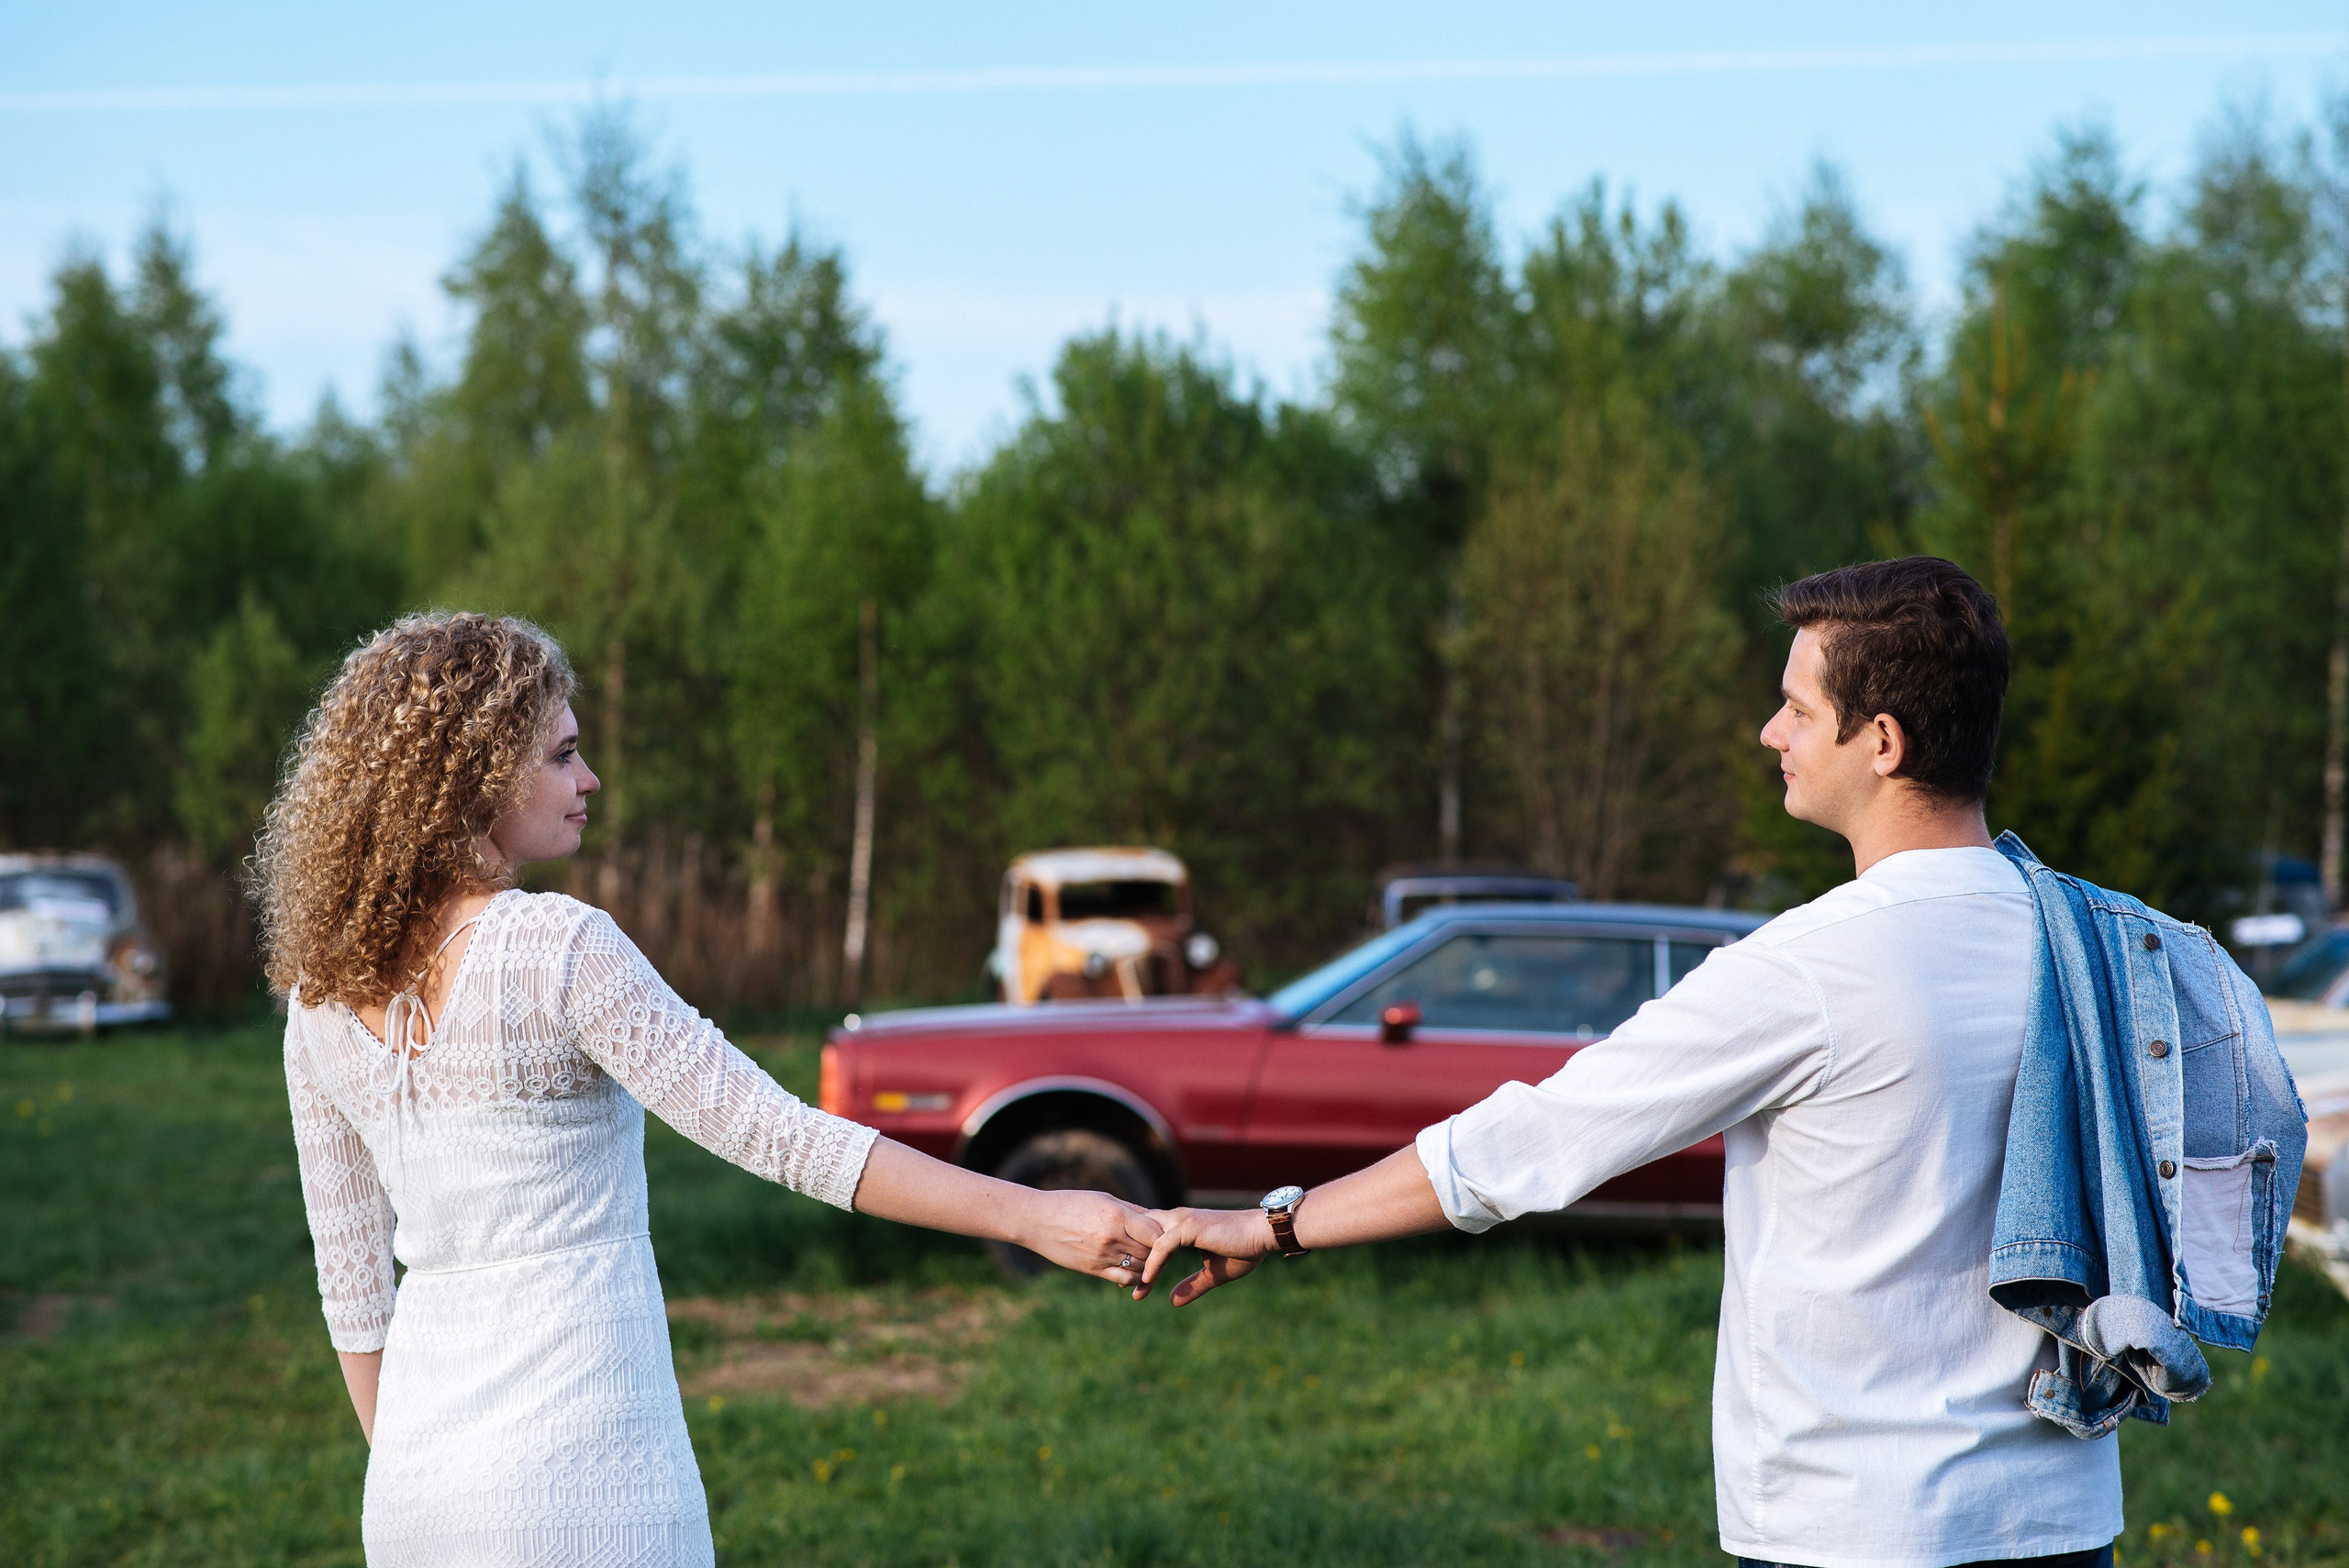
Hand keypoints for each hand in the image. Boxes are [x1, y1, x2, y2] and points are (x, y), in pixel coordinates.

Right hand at [1014, 1188, 1165, 1292]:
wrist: (1037, 1221)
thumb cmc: (1070, 1204)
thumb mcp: (1102, 1198)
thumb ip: (1131, 1210)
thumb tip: (1157, 1217)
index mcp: (1115, 1216)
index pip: (1155, 1232)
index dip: (1163, 1234)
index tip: (1165, 1232)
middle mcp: (1111, 1237)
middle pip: (1151, 1251)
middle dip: (1159, 1250)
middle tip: (1162, 1247)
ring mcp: (1102, 1256)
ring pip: (1141, 1267)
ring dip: (1149, 1264)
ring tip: (1149, 1257)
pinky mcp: (1093, 1269)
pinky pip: (1124, 1278)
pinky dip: (1135, 1276)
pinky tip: (1135, 1269)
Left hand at [1137, 1206, 1274, 1304]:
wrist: (1263, 1234)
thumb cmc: (1244, 1249)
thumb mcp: (1213, 1273)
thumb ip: (1193, 1285)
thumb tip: (1172, 1301)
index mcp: (1181, 1226)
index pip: (1150, 1238)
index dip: (1141, 1260)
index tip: (1132, 1284)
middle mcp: (1177, 1219)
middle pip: (1142, 1235)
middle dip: (1132, 1259)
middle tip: (1121, 1284)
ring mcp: (1182, 1221)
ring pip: (1148, 1240)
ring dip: (1139, 1263)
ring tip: (1130, 1286)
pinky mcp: (1189, 1228)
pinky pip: (1162, 1246)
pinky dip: (1153, 1263)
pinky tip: (1146, 1280)